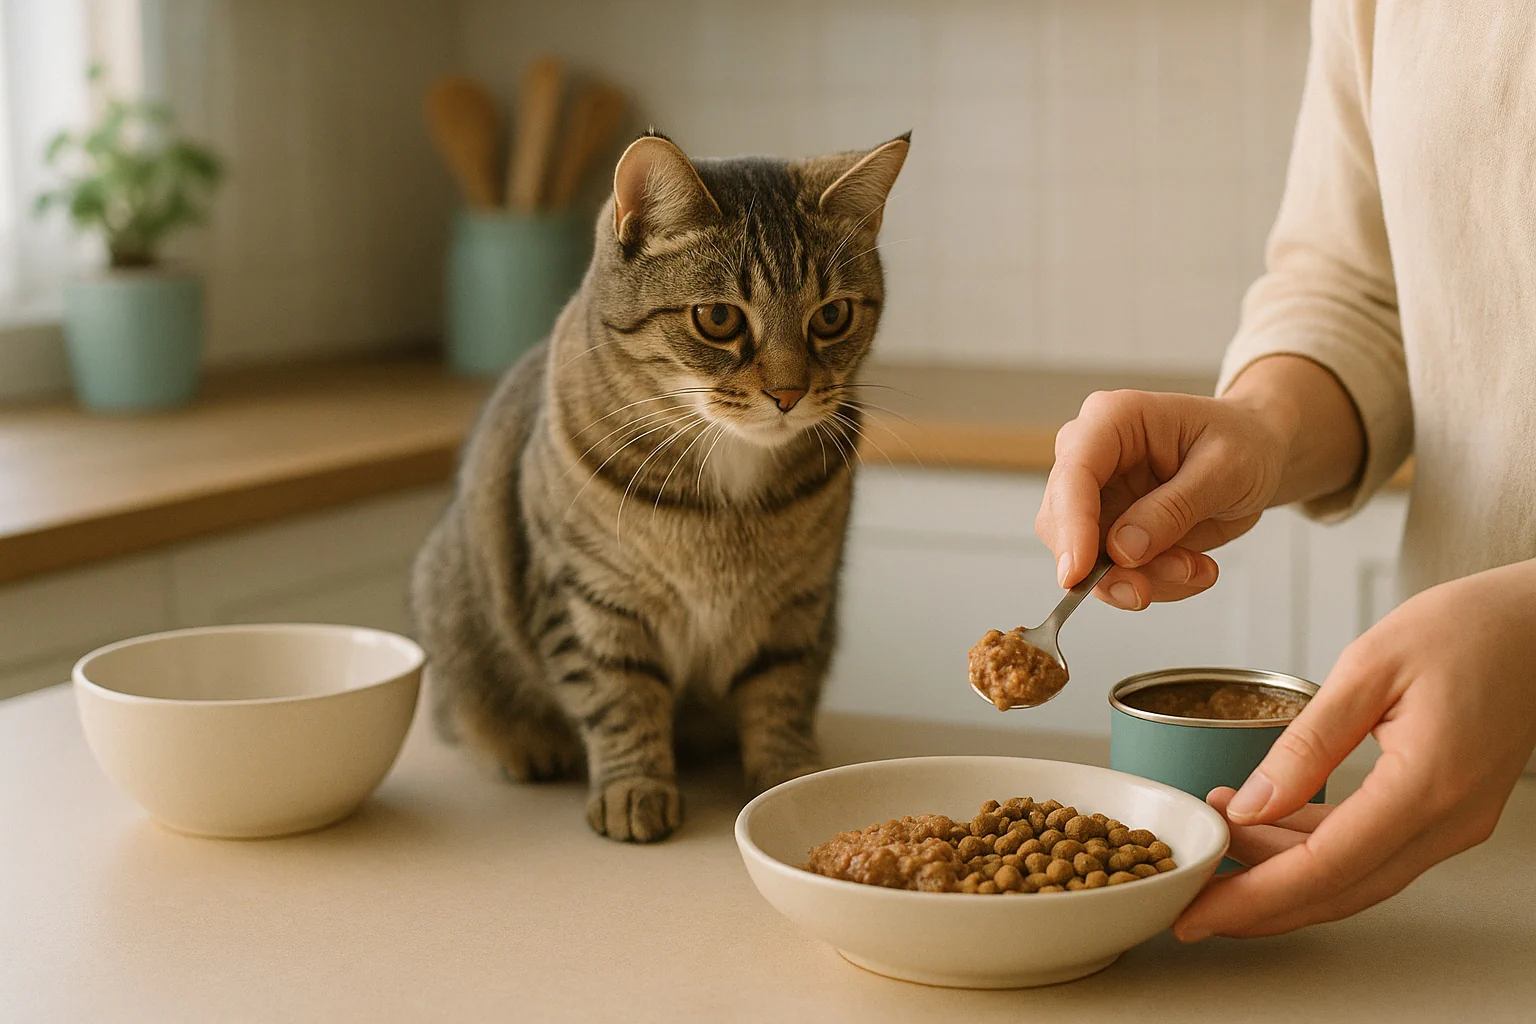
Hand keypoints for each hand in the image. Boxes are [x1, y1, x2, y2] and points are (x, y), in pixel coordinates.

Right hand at [1035, 388, 1289, 608]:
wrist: (1259, 454)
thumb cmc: (1243, 443)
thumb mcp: (1225, 470)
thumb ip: (1173, 508)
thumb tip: (1122, 550)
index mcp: (1113, 419)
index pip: (1073, 473)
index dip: (1071, 527)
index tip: (1077, 574)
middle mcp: (1092, 456)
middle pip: (1062, 522)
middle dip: (1107, 566)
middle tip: (1150, 589)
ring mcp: (1097, 495)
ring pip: (1086, 558)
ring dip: (1141, 579)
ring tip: (1196, 568)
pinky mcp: (1109, 529)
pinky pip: (1113, 573)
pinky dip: (1154, 583)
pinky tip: (1193, 566)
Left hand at [1174, 560, 1535, 939]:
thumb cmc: (1465, 629)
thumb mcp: (1367, 668)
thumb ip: (1306, 744)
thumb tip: (1250, 805)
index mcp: (1427, 786)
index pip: (1325, 868)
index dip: (1253, 898)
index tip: (1197, 912)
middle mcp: (1447, 820)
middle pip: (1338, 890)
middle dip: (1258, 904)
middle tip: (1190, 902)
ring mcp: (1453, 822)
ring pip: (1354, 875)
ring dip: (1282, 870)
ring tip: (1216, 836)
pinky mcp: (1446, 811)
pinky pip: (1373, 848)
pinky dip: (1315, 847)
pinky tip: (1265, 822)